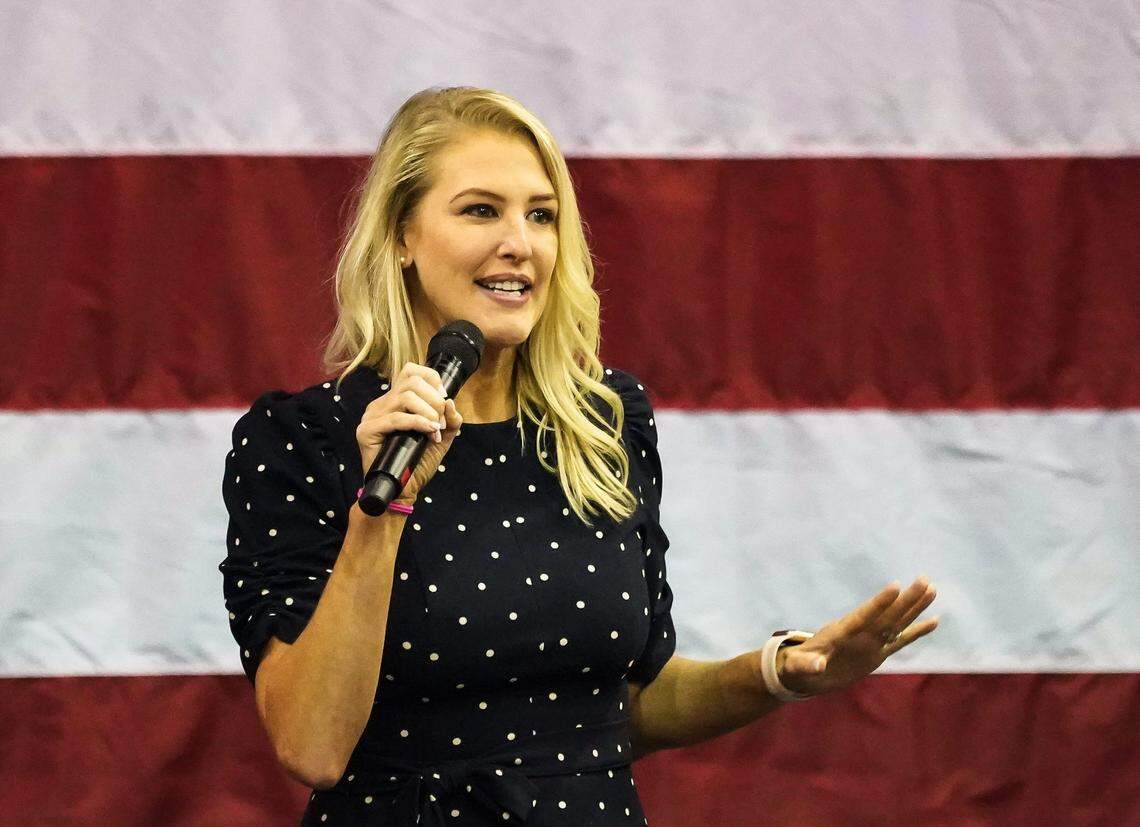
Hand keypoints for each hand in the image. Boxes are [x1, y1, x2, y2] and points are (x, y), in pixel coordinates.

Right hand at [355, 361, 463, 501]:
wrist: (402, 491)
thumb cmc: (418, 463)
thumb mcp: (441, 437)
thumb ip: (449, 420)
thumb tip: (450, 401)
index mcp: (395, 401)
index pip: (410, 371)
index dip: (432, 379)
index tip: (443, 399)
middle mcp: (382, 404)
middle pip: (411, 381)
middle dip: (434, 399)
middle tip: (440, 421)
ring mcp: (372, 416)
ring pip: (405, 396)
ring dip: (427, 412)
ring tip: (435, 429)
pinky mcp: (366, 431)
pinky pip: (395, 418)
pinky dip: (417, 422)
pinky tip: (428, 431)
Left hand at [765, 577, 939, 696]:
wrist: (804, 672)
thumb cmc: (797, 667)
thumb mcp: (797, 667)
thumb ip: (806, 665)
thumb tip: (817, 666)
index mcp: (841, 632)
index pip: (863, 615)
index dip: (879, 602)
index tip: (895, 586)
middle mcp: (860, 632)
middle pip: (887, 614)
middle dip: (906, 599)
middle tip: (924, 579)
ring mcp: (870, 641)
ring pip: (897, 622)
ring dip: (915, 607)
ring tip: (932, 589)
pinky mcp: (878, 652)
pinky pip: (901, 640)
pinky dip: (917, 632)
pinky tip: (934, 621)